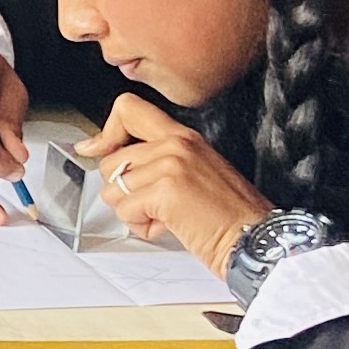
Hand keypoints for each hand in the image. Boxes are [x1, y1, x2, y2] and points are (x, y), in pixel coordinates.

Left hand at [78, 96, 271, 276]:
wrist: (257, 238)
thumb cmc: (230, 215)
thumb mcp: (197, 172)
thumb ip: (160, 161)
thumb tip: (119, 169)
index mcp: (184, 136)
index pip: (128, 109)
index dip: (105, 132)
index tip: (92, 149)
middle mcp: (176, 143)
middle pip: (112, 161)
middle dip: (124, 191)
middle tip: (156, 205)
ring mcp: (170, 165)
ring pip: (114, 190)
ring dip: (135, 212)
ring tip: (168, 217)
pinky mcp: (165, 191)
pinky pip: (126, 211)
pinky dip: (143, 227)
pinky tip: (170, 227)